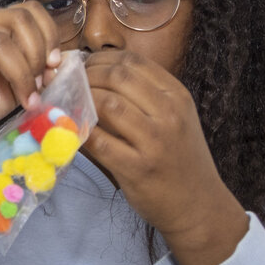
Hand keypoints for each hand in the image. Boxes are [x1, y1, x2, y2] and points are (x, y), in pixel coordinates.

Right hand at [0, 1, 61, 216]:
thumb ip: (33, 72)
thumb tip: (59, 63)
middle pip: (17, 19)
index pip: (28, 10)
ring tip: (24, 98)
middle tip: (38, 85)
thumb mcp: (12, 88)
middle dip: (37, 54)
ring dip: (20, 74)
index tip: (53, 67)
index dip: (48, 35)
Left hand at [82, 51, 247, 264]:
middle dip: (84, 75)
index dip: (98, 59)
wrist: (199, 205)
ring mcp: (155, 141)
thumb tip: (94, 75)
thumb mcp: (173, 119)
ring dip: (79, 100)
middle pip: (116, 76)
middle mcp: (169, 113)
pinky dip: (78, 132)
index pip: (132, 61)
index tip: (80, 66)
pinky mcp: (138, 167)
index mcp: (177, 96)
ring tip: (65, 105)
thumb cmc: (178, 158)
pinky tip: (69, 131)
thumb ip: (143, 97)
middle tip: (66, 83)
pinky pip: (98, 141)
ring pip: (107, 103)